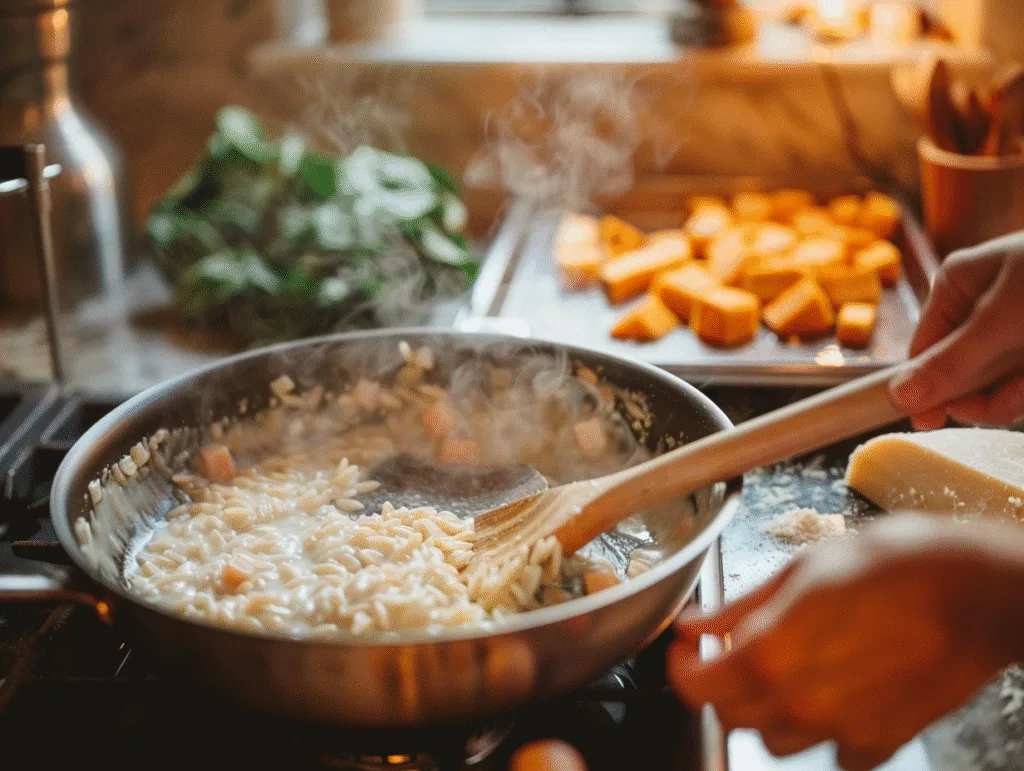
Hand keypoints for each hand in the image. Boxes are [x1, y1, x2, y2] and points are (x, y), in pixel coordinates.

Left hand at [667, 516, 1023, 770]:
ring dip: (767, 710)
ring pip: (773, 741)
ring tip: (789, 668)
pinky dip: (822, 730)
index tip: (686, 648)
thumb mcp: (805, 568)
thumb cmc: (898, 565)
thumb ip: (740, 605)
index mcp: (773, 652)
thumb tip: (694, 624)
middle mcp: (801, 701)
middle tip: (734, 650)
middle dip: (721, 684)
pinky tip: (835, 691)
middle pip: (730, 716)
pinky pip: (831, 754)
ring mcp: (842, 730)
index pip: (696, 686)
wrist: (978, 591)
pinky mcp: (880, 743)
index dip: (680, 668)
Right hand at [889, 231, 1023, 429]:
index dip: (928, 387)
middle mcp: (981, 307)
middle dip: (987, 392)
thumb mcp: (1004, 321)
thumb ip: (952, 363)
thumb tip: (898, 397)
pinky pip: (1020, 385)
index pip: (924, 350)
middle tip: (1018, 394)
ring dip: (1017, 394)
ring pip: (996, 384)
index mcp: (958, 285)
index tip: (932, 423)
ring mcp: (1014, 329)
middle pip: (960, 373)